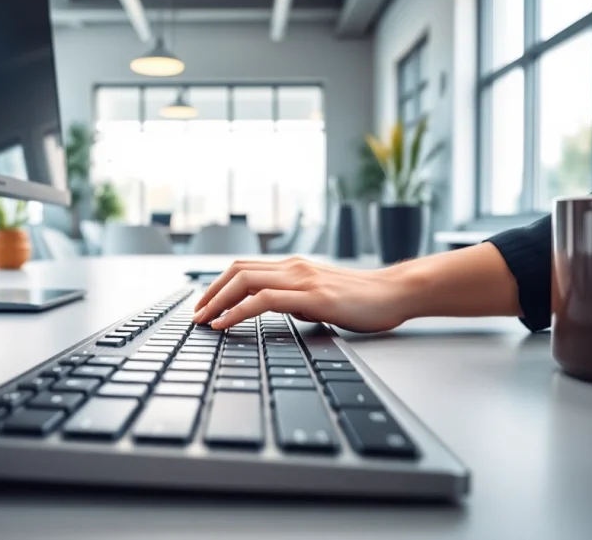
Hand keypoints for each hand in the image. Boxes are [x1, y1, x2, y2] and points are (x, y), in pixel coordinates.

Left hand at [191, 256, 417, 332]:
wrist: (396, 293)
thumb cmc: (363, 299)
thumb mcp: (322, 297)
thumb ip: (298, 300)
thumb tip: (276, 310)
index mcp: (295, 268)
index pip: (244, 269)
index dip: (218, 285)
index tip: (204, 305)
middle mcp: (294, 268)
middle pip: (237, 271)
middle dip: (209, 293)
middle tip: (195, 315)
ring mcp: (302, 280)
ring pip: (244, 281)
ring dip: (217, 301)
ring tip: (203, 320)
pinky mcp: (312, 297)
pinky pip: (264, 300)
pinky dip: (238, 311)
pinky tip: (226, 324)